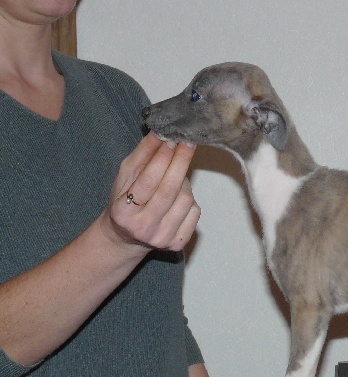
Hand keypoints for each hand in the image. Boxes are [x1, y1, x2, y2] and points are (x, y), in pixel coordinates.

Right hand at [103, 133, 199, 252]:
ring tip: (175, 177)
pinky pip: (194, 212)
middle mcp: (143, 227)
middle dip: (181, 161)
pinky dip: (189, 199)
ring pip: (186, 199)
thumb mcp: (125, 176)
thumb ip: (142, 155)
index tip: (173, 139)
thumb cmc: (125, 201)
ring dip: (184, 182)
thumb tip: (161, 133)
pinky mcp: (178, 243)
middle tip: (188, 143)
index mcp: (123, 211)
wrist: (126, 237)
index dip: (163, 157)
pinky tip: (178, 198)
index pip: (149, 180)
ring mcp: (162, 238)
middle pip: (170, 190)